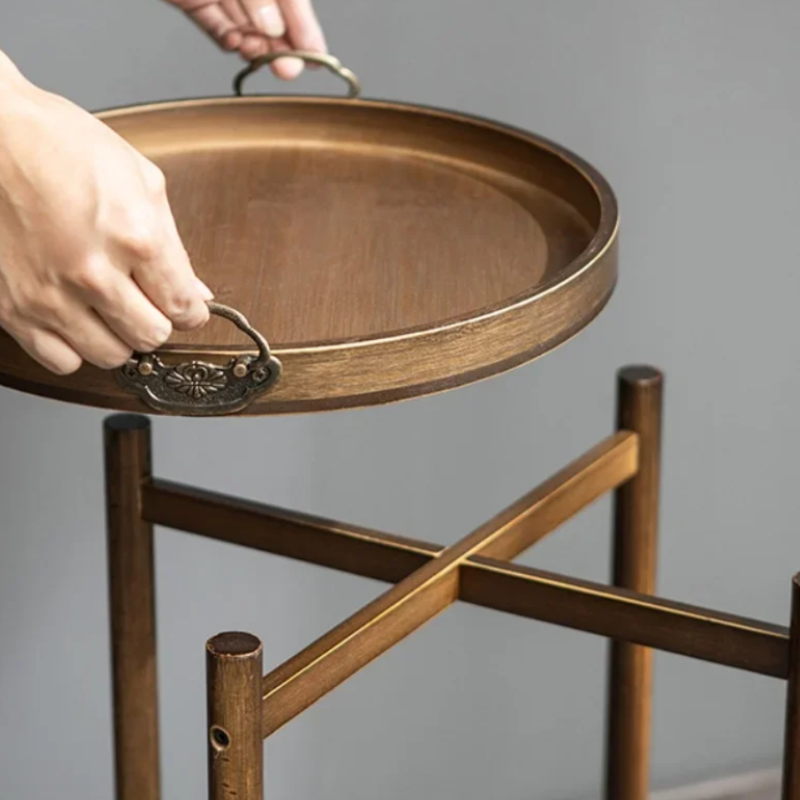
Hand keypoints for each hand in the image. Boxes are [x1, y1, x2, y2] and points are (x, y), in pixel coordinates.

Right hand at [0, 73, 211, 374]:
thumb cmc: (58, 144)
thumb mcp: (139, 179)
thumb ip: (174, 243)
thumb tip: (197, 292)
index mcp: (134, 236)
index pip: (183, 307)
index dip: (192, 311)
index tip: (187, 307)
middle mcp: (92, 273)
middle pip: (152, 336)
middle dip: (158, 321)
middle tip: (147, 302)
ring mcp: (49, 295)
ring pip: (112, 355)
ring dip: (120, 337)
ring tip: (112, 309)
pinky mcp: (12, 309)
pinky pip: (62, 361)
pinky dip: (76, 348)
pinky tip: (77, 319)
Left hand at [168, 0, 326, 79]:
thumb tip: (272, 25)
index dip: (305, 27)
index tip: (318, 56)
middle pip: (269, 12)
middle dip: (281, 43)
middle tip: (289, 69)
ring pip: (244, 22)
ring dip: (256, 45)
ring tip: (262, 59)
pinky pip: (214, 23)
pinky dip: (226, 38)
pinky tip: (237, 48)